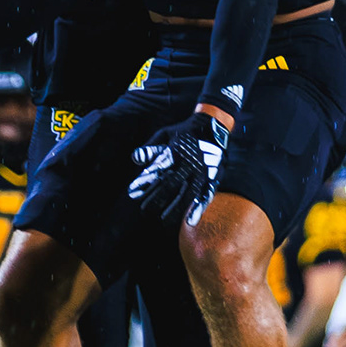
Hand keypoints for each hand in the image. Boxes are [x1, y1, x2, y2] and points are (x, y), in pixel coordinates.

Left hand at [127, 110, 230, 228]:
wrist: (214, 125)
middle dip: (156, 198)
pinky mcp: (213, 177)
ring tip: (163, 221)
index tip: (132, 192)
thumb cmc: (184, 132)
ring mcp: (202, 171)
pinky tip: (190, 221)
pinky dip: (198, 208)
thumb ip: (151, 148)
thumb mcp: (165, 135)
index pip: (157, 168)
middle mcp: (189, 162)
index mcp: (175, 151)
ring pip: (188, 193)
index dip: (144, 181)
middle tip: (144, 211)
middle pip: (170, 184)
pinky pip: (206, 195)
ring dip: (175, 208)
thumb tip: (134, 158)